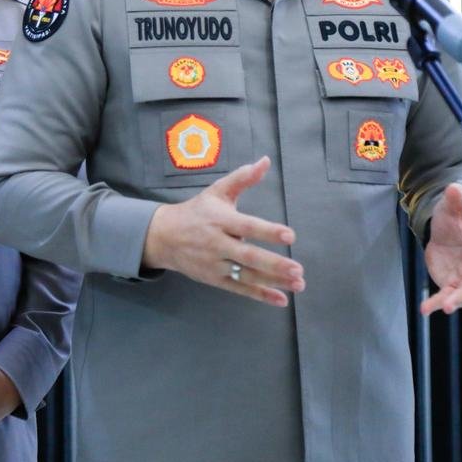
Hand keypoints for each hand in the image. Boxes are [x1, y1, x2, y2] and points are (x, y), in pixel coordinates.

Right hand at [142, 156, 304, 305]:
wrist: (163, 237)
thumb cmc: (197, 212)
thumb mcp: (217, 191)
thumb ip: (242, 178)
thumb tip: (265, 161)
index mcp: (220, 219)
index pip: (246, 226)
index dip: (267, 231)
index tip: (289, 235)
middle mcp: (217, 243)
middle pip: (248, 255)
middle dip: (274, 264)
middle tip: (298, 269)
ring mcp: (215, 264)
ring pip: (246, 275)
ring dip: (273, 281)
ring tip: (298, 284)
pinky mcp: (214, 279)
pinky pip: (239, 289)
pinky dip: (260, 295)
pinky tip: (281, 300)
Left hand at [420, 183, 461, 315]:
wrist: (444, 233)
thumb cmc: (456, 220)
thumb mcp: (453, 207)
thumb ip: (456, 200)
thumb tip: (455, 187)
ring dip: (457, 301)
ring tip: (447, 308)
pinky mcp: (451, 285)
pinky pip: (445, 296)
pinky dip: (436, 303)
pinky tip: (426, 309)